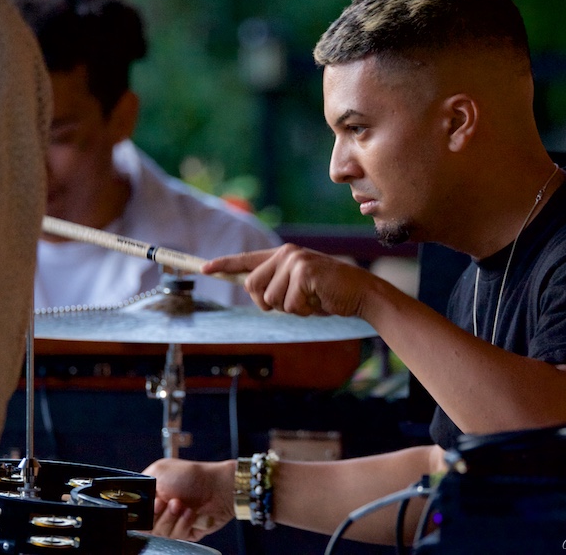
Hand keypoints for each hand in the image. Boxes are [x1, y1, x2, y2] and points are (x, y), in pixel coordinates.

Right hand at [143, 458, 234, 541]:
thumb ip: (141, 485)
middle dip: (158, 515)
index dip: (141, 512)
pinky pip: (177, 537)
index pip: (136, 513)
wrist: (218, 486)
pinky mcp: (185, 532)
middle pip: (146, 527)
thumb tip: (132, 499)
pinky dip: (184, 524)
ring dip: (172, 518)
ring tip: (182, 505)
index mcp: (151, 496)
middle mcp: (160, 511)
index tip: (153, 504)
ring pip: (161, 534)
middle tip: (169, 502)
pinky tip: (191, 512)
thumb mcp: (159, 471)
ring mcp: (173, 522)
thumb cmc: (191, 475)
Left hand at [203, 244, 375, 316]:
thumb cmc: (329, 295)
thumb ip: (277, 286)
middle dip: (268, 304)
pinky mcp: (303, 273)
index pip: (247, 260)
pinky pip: (289, 305)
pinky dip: (305, 311)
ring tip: (312, 301)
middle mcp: (286, 254)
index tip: (204, 269)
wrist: (361, 293)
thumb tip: (253, 292)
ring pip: (270, 300)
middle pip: (252, 287)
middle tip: (296, 303)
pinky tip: (320, 302)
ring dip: (291, 309)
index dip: (224, 265)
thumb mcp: (299, 288)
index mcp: (283, 255)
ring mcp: (294, 261)